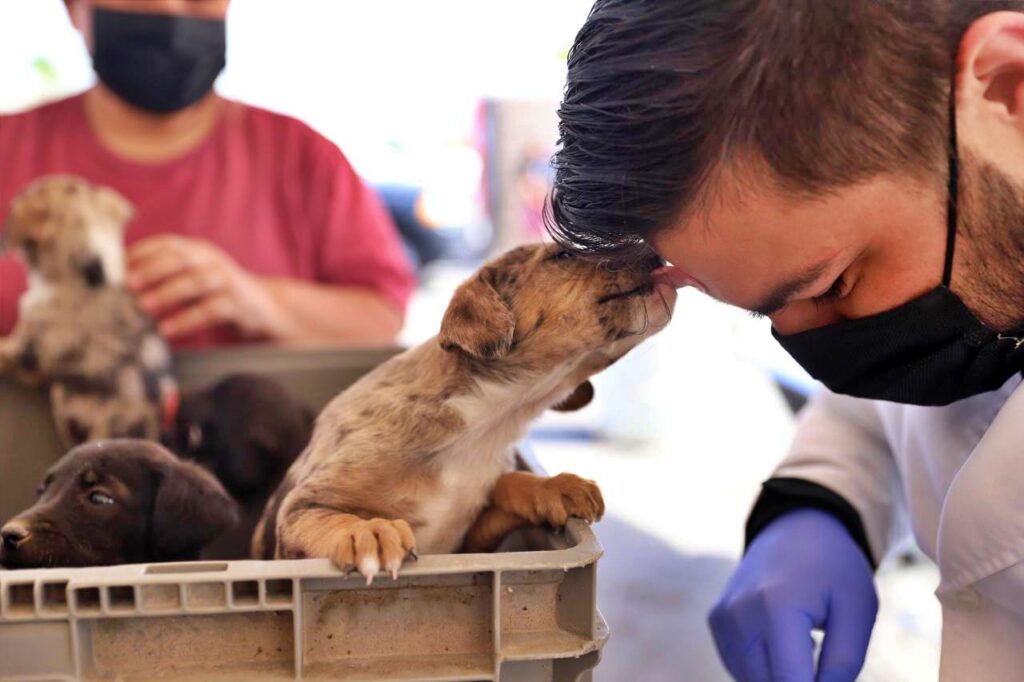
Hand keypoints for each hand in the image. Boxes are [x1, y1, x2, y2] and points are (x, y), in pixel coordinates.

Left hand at [127, 236, 282, 340]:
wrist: (266, 307)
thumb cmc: (220, 293)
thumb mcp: (197, 276)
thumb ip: (170, 274)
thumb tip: (124, 284)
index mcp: (200, 250)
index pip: (168, 244)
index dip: (143, 252)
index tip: (118, 265)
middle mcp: (214, 261)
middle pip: (182, 258)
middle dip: (153, 269)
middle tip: (128, 283)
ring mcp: (228, 281)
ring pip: (196, 282)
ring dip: (167, 293)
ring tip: (143, 306)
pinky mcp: (239, 304)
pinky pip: (211, 310)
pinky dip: (187, 319)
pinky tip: (168, 330)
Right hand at [709, 509, 876, 681]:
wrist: (797, 526)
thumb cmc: (835, 568)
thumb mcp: (859, 610)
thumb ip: (843, 664)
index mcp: (776, 606)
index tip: (827, 676)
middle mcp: (739, 613)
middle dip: (798, 680)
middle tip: (818, 651)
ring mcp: (722, 618)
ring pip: (751, 681)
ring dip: (780, 676)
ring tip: (804, 644)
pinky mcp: (716, 621)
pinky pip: (740, 667)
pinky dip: (764, 667)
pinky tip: (785, 642)